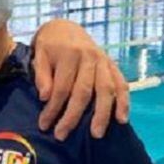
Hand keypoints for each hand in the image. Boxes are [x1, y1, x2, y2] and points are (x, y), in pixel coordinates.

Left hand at [32, 19, 129, 140]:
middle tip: (62, 135)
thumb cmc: (50, 46)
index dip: (52, 109)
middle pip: (83, 92)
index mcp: (70, 55)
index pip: (61, 88)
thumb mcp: (39, 55)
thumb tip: (45, 97)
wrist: (65, 28)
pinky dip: (124, 101)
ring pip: (106, 90)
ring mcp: (103, 61)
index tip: (44, 125)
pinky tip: (122, 119)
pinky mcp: (112, 65)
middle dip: (73, 116)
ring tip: (97, 133)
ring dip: (103, 113)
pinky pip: (121, 84)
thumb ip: (42, 76)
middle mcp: (90, 57)